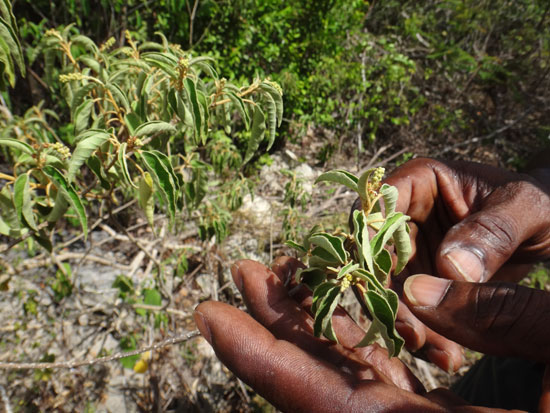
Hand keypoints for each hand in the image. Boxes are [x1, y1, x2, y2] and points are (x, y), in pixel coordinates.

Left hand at [193, 258, 519, 411]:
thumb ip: (508, 321)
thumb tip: (423, 290)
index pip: (328, 406)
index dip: (263, 362)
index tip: (209, 313)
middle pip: (321, 386)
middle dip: (276, 329)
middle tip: (242, 273)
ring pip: (345, 374)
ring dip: (309, 325)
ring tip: (279, 274)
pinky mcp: (436, 409)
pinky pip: (377, 373)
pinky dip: (349, 336)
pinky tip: (334, 301)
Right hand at [373, 158, 549, 369]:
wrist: (549, 224)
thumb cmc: (538, 202)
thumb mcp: (528, 207)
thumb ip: (492, 230)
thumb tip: (450, 267)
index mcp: (419, 182)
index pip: (375, 209)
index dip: (368, 246)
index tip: (385, 288)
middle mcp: (404, 215)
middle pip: (373, 257)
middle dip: (387, 299)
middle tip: (414, 336)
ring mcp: (410, 249)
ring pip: (387, 290)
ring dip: (405, 324)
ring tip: (441, 354)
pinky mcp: (422, 279)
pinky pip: (412, 308)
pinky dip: (425, 334)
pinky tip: (448, 355)